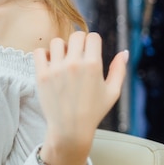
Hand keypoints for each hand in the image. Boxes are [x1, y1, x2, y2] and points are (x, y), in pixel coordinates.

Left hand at [33, 31, 127, 164]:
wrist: (70, 129)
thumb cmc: (93, 111)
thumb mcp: (112, 92)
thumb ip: (119, 70)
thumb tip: (124, 52)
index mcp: (94, 65)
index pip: (92, 36)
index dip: (93, 42)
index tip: (90, 51)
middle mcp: (75, 64)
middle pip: (76, 35)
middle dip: (79, 42)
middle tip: (78, 55)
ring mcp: (56, 69)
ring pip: (57, 41)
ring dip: (61, 48)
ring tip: (64, 60)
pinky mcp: (42, 75)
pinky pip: (39, 52)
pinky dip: (44, 54)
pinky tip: (50, 63)